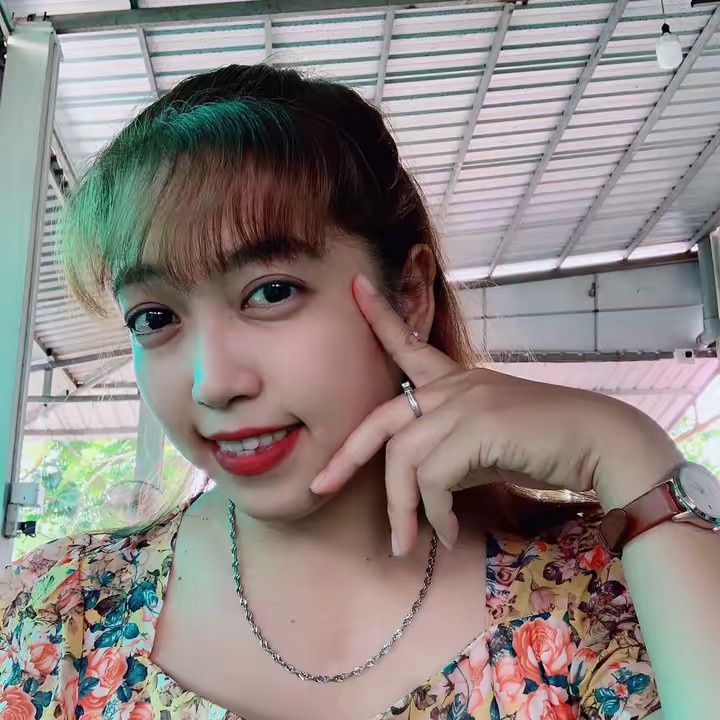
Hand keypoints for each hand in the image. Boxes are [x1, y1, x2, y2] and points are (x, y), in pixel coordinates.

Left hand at [309, 273, 680, 555]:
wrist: (598, 443)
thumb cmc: (543, 444)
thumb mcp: (485, 446)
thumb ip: (450, 453)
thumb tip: (424, 486)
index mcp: (456, 381)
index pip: (409, 344)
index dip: (380, 317)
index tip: (355, 286)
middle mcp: (455, 387)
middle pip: (382, 420)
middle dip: (346, 457)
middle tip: (320, 487)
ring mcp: (465, 403)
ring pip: (405, 459)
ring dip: (404, 509)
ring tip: (411, 541)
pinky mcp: (479, 427)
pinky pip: (434, 478)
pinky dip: (434, 513)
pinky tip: (446, 532)